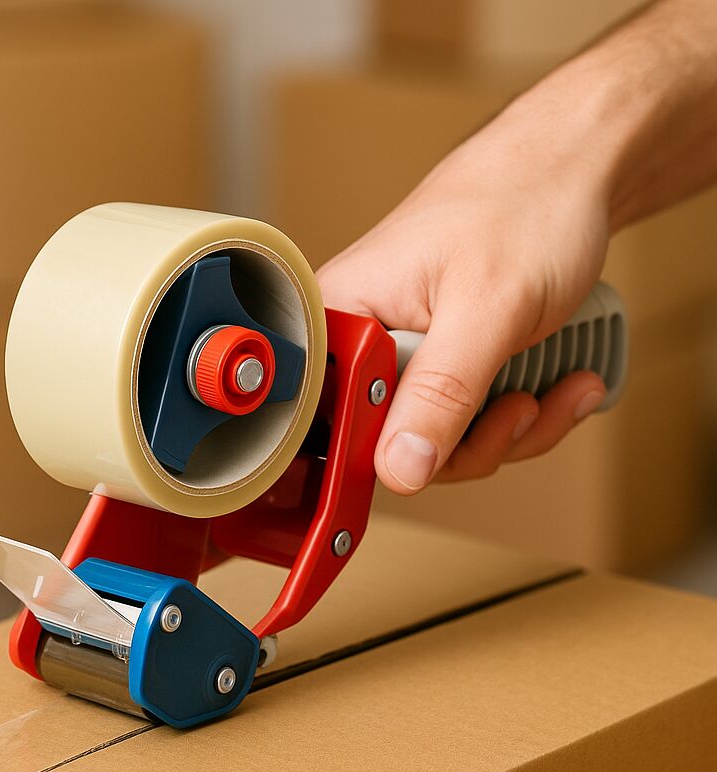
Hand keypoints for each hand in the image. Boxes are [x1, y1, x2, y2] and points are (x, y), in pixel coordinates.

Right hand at [317, 97, 612, 493]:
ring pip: (442, 443)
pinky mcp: (446, 367)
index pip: (328, 419)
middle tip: (522, 406)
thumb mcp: (486, 307)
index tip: (440, 449)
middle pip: (391, 446)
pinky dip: (528, 414)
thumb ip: (440, 393)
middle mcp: (364, 343)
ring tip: (561, 385)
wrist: (573, 171)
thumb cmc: (523, 206)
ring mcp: (406, 358)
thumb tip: (398, 470)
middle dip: (474, 441)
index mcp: (343, 317)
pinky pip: (473, 423)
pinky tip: (564, 381)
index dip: (378, 450)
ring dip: (514, 429)